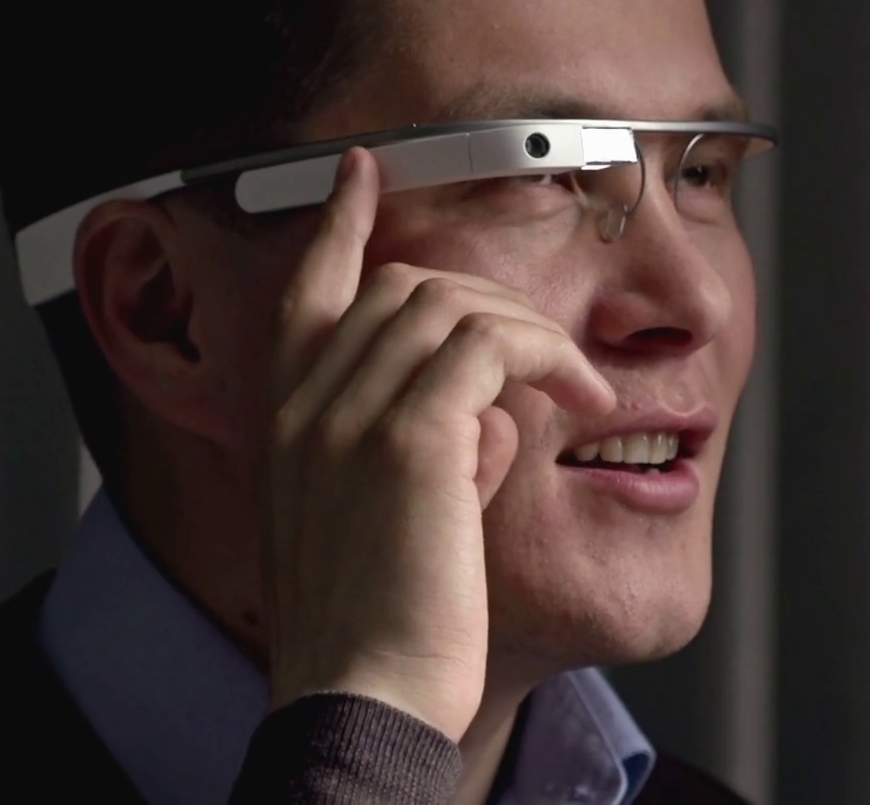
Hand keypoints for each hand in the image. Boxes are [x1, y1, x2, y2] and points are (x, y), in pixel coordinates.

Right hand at [256, 147, 616, 739]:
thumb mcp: (388, 519)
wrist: (362, 698)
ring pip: (454, 303)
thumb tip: (492, 416)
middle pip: (402, 285)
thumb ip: (429, 449)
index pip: (304, 290)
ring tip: (579, 392)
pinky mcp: (410, 437)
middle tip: (549, 352)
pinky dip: (551, 360)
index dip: (337, 224)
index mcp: (286, 420)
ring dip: (533, 333)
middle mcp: (306, 404)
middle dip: (491, 299)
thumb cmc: (384, 628)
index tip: (362, 172)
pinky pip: (492, 345)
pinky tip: (583, 404)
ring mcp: (350, 415)